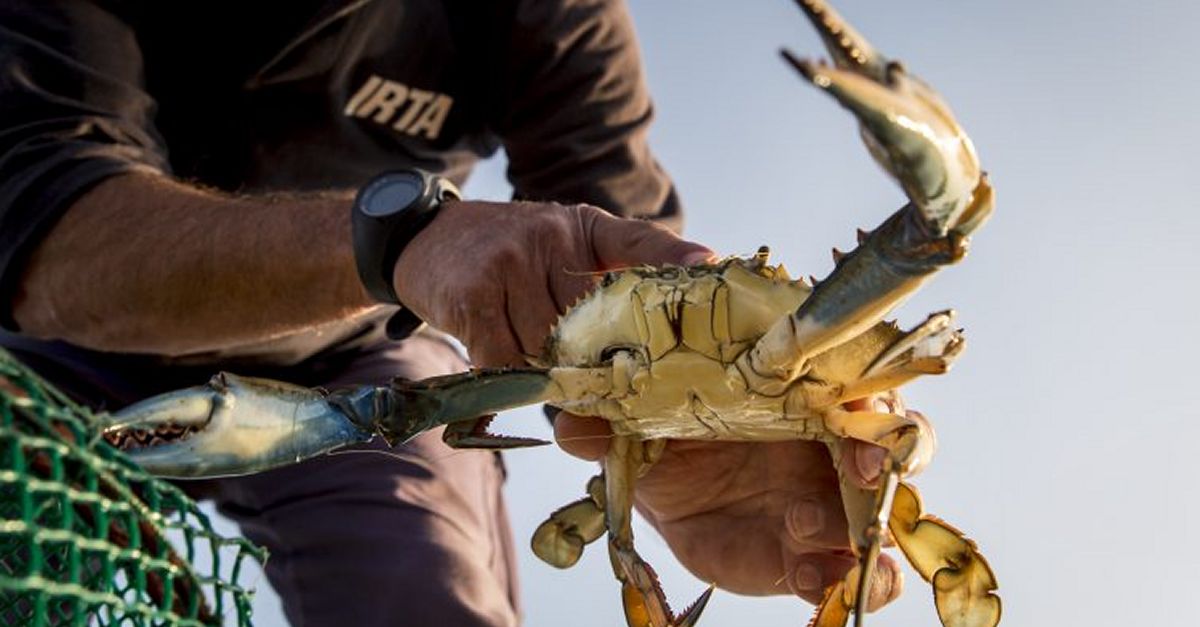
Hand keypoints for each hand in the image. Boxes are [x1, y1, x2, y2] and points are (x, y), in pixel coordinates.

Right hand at [393, 200, 712, 366]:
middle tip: (613, 396)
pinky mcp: (473, 296)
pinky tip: (501, 382)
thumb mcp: (560, 247)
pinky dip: (506, 383)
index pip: (638, 240)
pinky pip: (502, 362)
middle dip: (601, 364)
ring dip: (549, 379)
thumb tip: (640, 349)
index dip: (676, 253)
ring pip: (547, 351)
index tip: (711, 265)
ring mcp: (511, 265)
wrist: (424, 238)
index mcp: (584, 230)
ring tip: (549, 385)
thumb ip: (600, 282)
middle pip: (592, 324)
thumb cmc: (504, 254)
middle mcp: (552, 240)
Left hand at [555, 399, 903, 611]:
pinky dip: (846, 582)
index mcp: (800, 391)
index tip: (850, 405)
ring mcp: (831, 499)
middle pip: (894, 444)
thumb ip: (608, 422)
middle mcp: (830, 440)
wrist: (669, 484)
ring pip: (886, 515)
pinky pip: (854, 573)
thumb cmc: (671, 432)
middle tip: (858, 470)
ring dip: (866, 529)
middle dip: (885, 457)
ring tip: (804, 534)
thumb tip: (570, 422)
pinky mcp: (815, 554)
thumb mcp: (638, 420)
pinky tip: (809, 583)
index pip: (853, 380)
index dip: (862, 389)